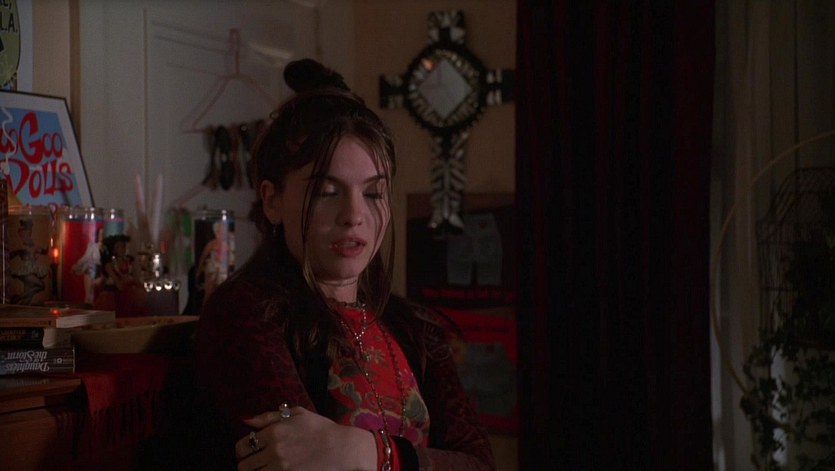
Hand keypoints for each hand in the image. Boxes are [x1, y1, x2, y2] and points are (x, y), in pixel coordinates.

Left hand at [235, 406, 376, 470]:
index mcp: (273, 433)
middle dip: (247, 463)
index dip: (241, 449)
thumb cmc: (320, 428)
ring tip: (265, 467)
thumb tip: (246, 421)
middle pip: (244, 466)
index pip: (242, 447)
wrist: (341, 448)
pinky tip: (274, 470)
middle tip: (255, 461)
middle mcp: (274, 452)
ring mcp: (281, 468)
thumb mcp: (296, 414)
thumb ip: (268, 416)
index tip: (247, 450)